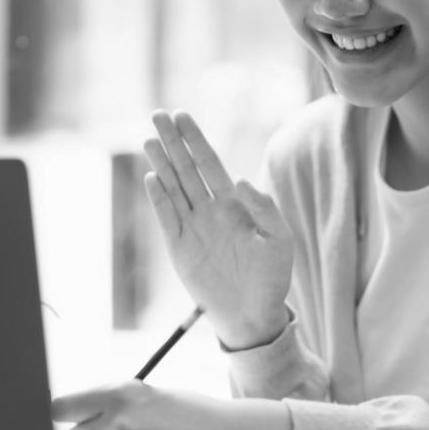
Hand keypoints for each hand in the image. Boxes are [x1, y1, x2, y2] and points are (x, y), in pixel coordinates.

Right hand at [144, 111, 292, 349]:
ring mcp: (193, 228)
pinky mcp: (180, 248)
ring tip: (149, 139)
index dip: (195, 139)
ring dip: (161, 164)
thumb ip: (265, 208)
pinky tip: (153, 177)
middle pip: (186, 169)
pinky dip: (159, 199)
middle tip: (157, 115)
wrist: (253, 314)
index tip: (182, 116)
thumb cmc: (272, 278)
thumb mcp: (279, 239)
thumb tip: (240, 180)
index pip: (210, 163)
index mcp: (234, 204)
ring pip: (173, 188)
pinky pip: (167, 218)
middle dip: (172, 142)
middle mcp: (209, 211)